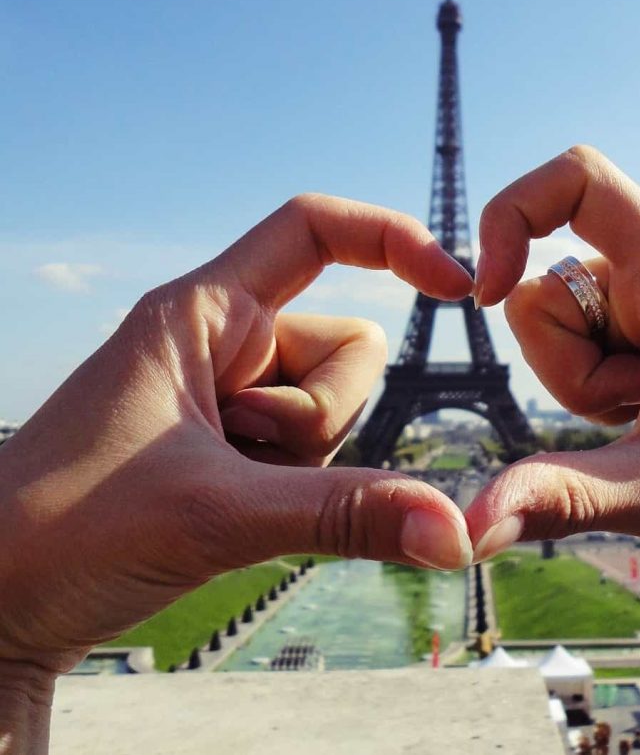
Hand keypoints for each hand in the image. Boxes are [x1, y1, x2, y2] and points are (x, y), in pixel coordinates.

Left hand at [0, 194, 474, 690]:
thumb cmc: (60, 532)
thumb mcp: (217, 512)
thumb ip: (346, 517)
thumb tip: (457, 532)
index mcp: (205, 313)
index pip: (314, 229)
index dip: (393, 239)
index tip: (457, 287)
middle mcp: (224, 345)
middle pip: (350, 349)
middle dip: (321, 416)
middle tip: (237, 453)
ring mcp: (232, 399)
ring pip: (336, 411)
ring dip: (303, 462)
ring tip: (219, 488)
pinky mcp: (235, 449)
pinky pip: (313, 457)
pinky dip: (293, 491)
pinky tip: (224, 513)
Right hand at [465, 147, 639, 714]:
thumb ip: (560, 497)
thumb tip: (465, 528)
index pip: (580, 178)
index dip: (513, 212)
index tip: (484, 292)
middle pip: (543, 281)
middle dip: (563, 364)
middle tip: (637, 407)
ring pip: (547, 320)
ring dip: (577, 380)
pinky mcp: (639, 327)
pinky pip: (567, 344)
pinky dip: (586, 388)